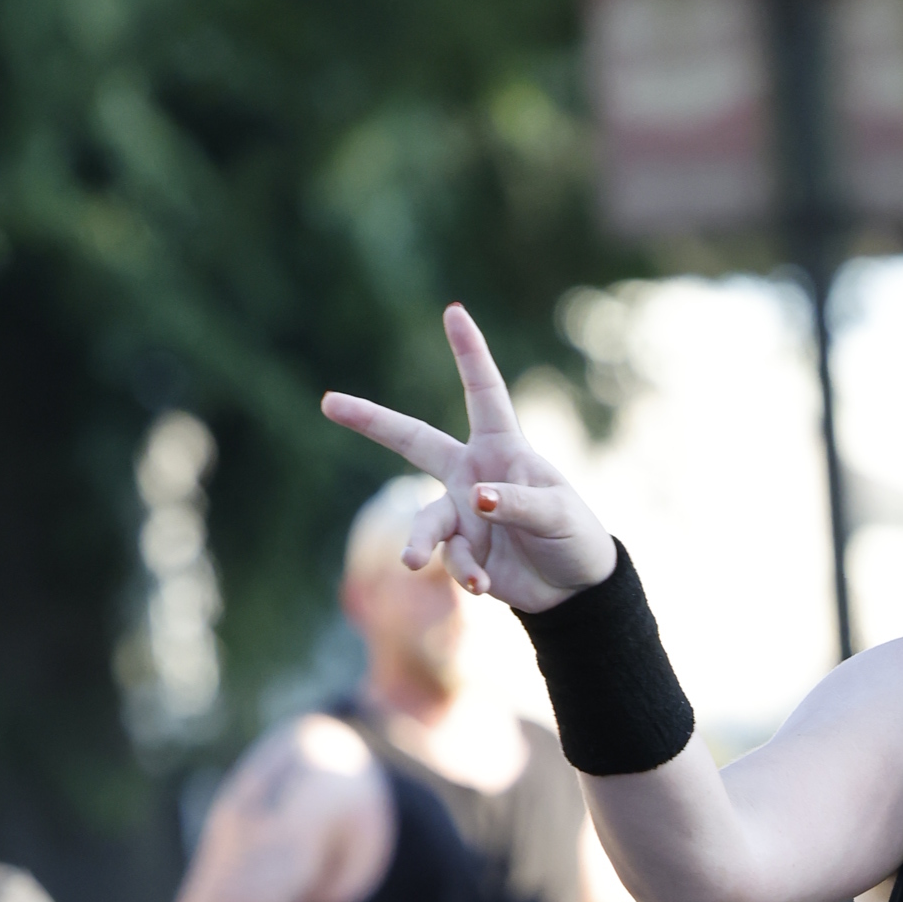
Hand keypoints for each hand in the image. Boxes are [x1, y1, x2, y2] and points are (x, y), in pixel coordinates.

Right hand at [320, 305, 616, 615]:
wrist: (574, 589)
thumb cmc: (573, 536)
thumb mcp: (556, 515)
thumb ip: (518, 503)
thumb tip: (476, 499)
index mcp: (501, 448)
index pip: (483, 392)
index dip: (469, 353)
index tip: (455, 312)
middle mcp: (472, 474)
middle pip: (412, 440)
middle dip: (370, 420)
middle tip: (329, 402)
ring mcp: (463, 514)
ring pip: (426, 520)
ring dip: (418, 540)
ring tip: (411, 560)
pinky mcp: (462, 552)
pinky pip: (452, 561)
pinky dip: (466, 574)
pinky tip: (483, 586)